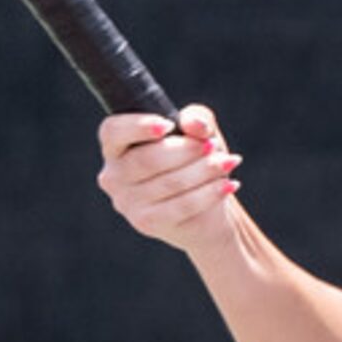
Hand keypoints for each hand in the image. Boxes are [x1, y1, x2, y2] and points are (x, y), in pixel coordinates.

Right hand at [96, 104, 239, 251]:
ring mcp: (126, 202)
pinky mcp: (146, 223)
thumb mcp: (198, 133)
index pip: (113, 132)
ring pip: (169, 182)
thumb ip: (197, 118)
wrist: (203, 211)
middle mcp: (113, 176)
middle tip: (213, 146)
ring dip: (205, 170)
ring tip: (228, 162)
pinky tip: (228, 185)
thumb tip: (193, 124)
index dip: (138, 126)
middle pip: (147, 159)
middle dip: (187, 150)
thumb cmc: (193, 163)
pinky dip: (209, 193)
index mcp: (115, 147)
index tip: (168, 125)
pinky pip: (181, 205)